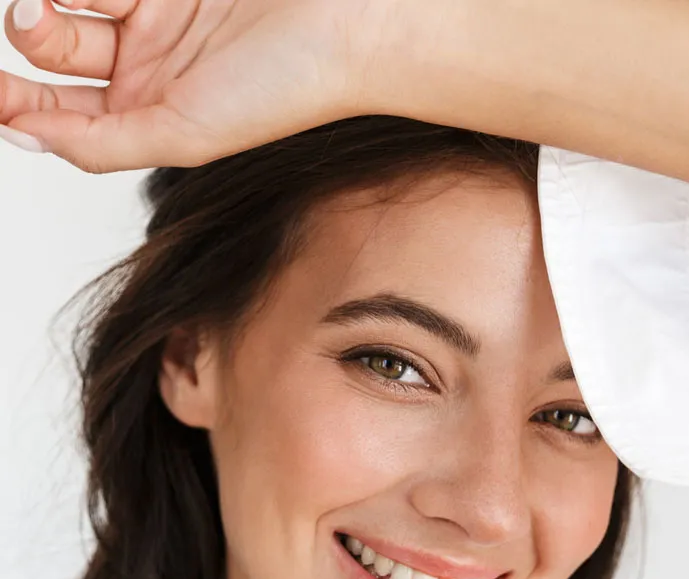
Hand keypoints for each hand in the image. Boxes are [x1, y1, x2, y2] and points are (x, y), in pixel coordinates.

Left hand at [0, 0, 385, 170]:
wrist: (345, 26)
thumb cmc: (283, 90)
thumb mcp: (182, 137)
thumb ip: (101, 145)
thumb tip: (27, 138)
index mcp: (150, 114)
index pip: (62, 110)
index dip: (16, 101)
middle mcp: (147, 63)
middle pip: (57, 45)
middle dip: (31, 33)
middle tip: (33, 18)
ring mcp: (156, 8)